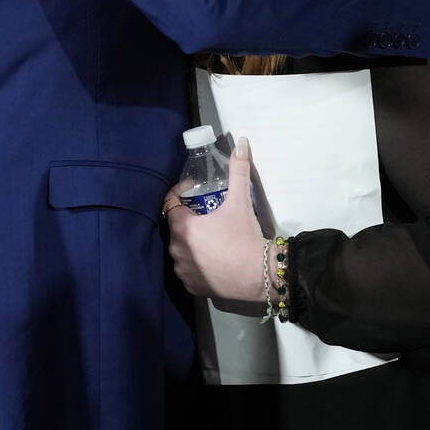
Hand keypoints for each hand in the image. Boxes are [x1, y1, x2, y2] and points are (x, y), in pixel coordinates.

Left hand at [163, 138, 266, 299]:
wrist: (259, 275)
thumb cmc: (245, 236)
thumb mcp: (241, 201)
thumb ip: (239, 170)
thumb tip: (241, 144)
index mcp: (183, 227)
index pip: (169, 204)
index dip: (179, 194)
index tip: (192, 190)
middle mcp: (176, 250)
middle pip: (176, 227)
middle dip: (188, 219)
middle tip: (206, 213)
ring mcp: (183, 270)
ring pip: (181, 250)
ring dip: (190, 242)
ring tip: (210, 236)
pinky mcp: (191, 286)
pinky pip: (188, 270)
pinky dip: (195, 263)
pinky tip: (210, 258)